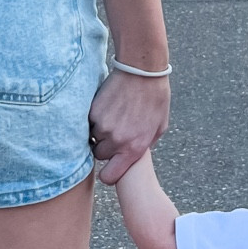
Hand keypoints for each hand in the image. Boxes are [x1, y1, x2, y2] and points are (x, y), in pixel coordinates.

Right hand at [88, 69, 170, 184]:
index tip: (110, 165)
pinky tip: (108, 106)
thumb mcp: (159, 127)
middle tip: (115, 131)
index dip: (108, 173)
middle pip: (99, 155)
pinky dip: (95, 117)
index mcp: (134, 148)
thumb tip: (131, 155)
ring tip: (113, 115)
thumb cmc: (155, 99)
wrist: (142, 72)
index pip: (110, 177)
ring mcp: (102, 126)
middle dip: (105, 146)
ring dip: (99, 130)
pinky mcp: (92, 111)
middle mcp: (116, 140)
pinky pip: (88, 122)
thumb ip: (144, 145)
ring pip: (92, 137)